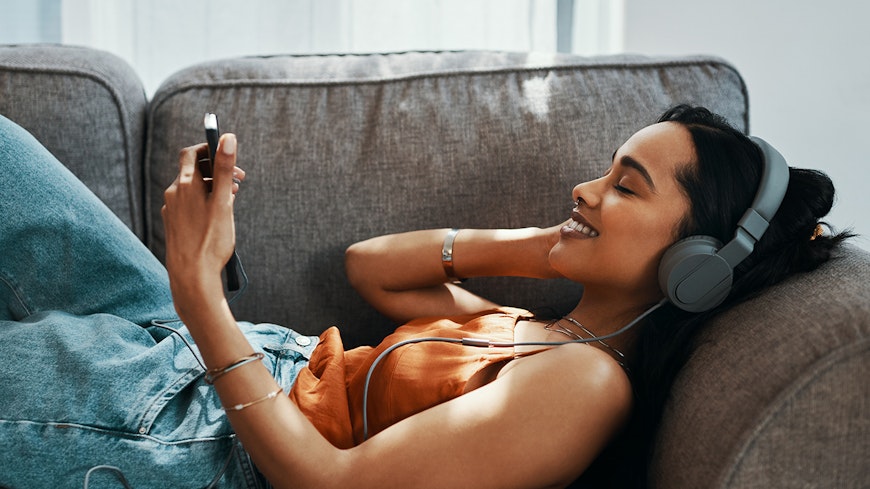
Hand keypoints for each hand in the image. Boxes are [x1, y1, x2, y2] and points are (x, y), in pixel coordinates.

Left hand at [161, 134, 244, 302]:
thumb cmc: (210, 240)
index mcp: (186, 184)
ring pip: (192, 188)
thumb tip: (227, 137)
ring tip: (230, 201)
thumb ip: (224, 168)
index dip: (210, 149)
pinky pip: (187, 204)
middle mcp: (174, 193)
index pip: (193, 152)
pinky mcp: (172, 224)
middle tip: (239, 183)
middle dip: (216, 170)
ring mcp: (171, 209)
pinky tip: (215, 218)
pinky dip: (202, 202)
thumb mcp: (223, 201)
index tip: (229, 158)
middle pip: (193, 170)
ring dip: (211, 187)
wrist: (192, 276)